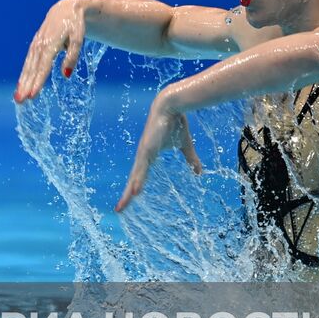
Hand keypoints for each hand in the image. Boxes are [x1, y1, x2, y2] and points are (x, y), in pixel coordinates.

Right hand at [15, 0, 86, 102]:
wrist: (66, 9)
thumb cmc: (75, 25)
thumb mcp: (78, 38)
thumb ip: (72, 56)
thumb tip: (66, 75)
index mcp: (51, 43)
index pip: (43, 66)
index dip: (38, 81)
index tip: (32, 95)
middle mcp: (40, 45)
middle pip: (32, 69)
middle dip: (26, 85)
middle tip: (20, 101)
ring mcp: (36, 44)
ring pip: (28, 66)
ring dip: (22, 82)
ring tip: (18, 97)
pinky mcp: (35, 45)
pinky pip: (28, 62)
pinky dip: (24, 74)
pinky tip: (21, 85)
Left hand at [115, 92, 202, 211]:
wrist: (172, 107)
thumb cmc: (176, 124)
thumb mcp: (185, 146)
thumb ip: (191, 160)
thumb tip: (199, 173)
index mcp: (148, 157)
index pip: (139, 177)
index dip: (134, 188)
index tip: (130, 200)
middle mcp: (143, 157)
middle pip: (133, 180)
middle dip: (126, 196)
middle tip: (119, 210)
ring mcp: (143, 153)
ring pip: (134, 177)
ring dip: (128, 192)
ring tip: (122, 206)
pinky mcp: (147, 149)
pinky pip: (142, 168)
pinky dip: (138, 180)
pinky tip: (135, 191)